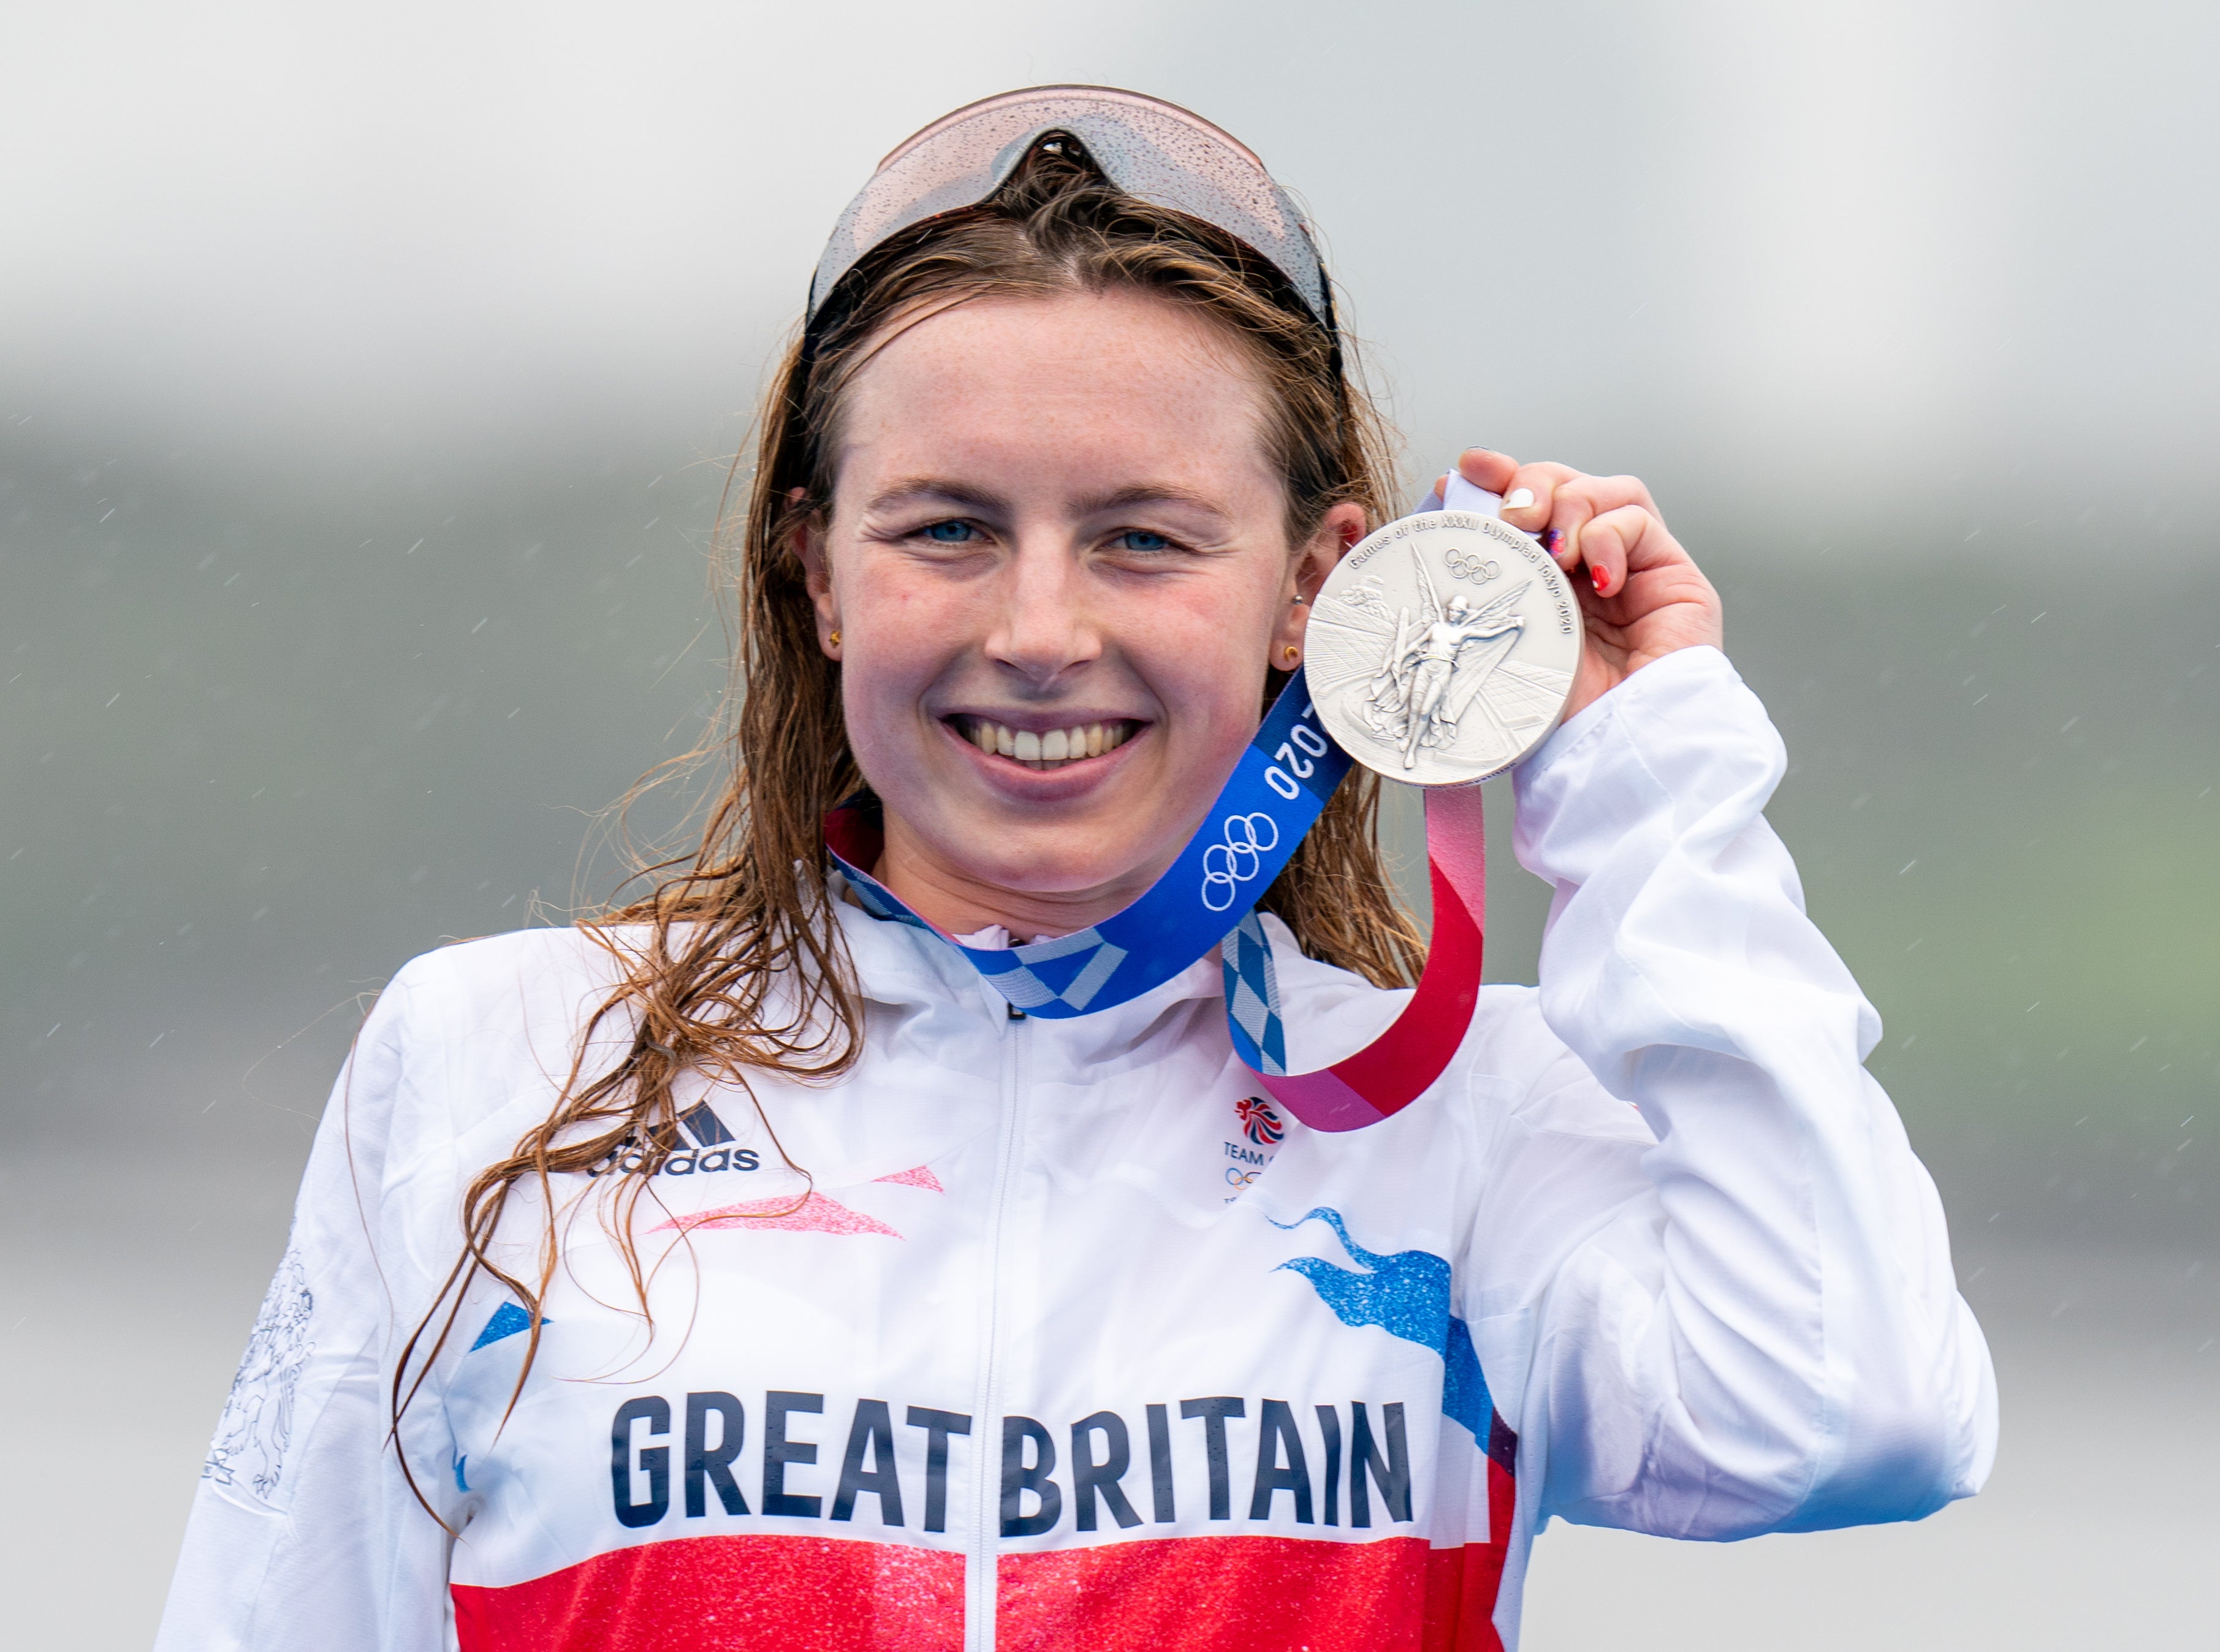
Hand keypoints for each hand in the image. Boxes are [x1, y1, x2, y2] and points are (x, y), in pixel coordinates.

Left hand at [1443, 448, 1722, 721]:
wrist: (1612, 754)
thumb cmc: (1555, 712)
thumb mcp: (1501, 640)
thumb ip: (1486, 588)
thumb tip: (1448, 531)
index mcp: (1544, 581)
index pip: (1525, 507)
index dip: (1498, 478)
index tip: (1466, 470)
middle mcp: (1588, 568)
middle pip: (1564, 485)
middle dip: (1532, 485)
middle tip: (1511, 517)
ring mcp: (1633, 568)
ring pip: (1604, 490)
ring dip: (1570, 506)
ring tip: (1555, 552)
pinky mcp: (1674, 575)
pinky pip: (1638, 520)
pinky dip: (1610, 536)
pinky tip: (1597, 579)